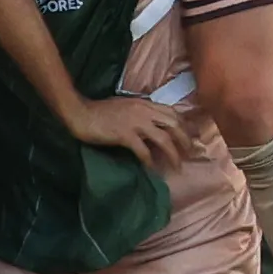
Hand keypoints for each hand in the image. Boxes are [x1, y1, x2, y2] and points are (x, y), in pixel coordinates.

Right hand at [64, 95, 192, 175]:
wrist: (81, 113)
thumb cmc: (100, 110)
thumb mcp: (125, 105)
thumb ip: (140, 112)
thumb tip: (152, 124)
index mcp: (144, 103)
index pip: (172, 112)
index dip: (185, 125)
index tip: (191, 137)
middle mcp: (144, 111)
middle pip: (174, 125)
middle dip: (185, 140)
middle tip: (191, 153)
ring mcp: (135, 123)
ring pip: (164, 139)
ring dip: (173, 154)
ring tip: (177, 166)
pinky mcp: (125, 135)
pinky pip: (144, 150)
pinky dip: (150, 161)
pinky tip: (152, 169)